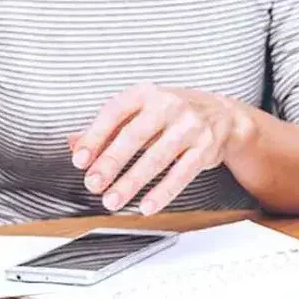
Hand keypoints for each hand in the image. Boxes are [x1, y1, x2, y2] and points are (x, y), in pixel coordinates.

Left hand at [70, 83, 246, 215]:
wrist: (224, 115)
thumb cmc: (174, 113)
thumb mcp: (142, 110)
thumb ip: (108, 127)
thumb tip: (73, 144)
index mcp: (147, 93)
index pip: (115, 112)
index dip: (95, 137)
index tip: (80, 160)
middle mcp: (170, 105)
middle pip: (135, 136)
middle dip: (111, 163)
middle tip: (93, 184)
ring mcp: (191, 126)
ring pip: (157, 158)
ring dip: (132, 182)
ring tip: (113, 200)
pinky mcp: (205, 148)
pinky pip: (182, 173)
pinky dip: (163, 192)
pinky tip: (147, 205)